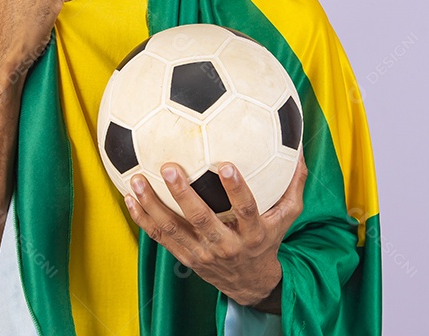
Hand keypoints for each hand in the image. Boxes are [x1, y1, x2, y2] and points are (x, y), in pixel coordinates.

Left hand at [124, 154, 308, 306]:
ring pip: (173, 230)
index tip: (225, 165)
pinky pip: (160, 238)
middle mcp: (225, 245)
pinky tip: (129, 196)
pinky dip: (143, 218)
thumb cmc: (268, 240)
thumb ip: (293, 182)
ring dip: (152, 205)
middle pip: (201, 220)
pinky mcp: (184, 257)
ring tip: (136, 180)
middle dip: (184, 195)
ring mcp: (202, 253)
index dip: (236, 189)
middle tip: (169, 167)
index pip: (246, 210)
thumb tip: (300, 146)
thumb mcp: (286, 217)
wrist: (250, 283)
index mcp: (252, 233)